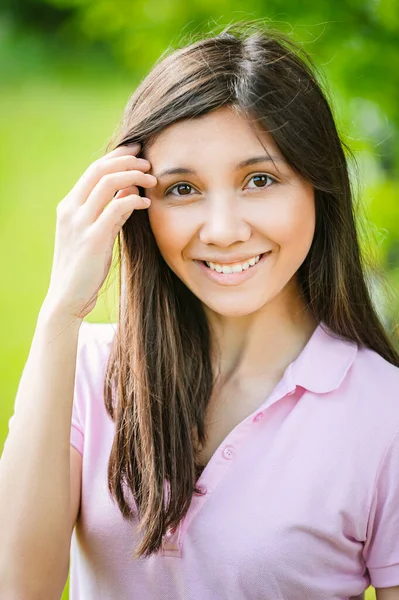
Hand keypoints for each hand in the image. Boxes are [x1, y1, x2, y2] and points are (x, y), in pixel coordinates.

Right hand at [44, 142, 155, 319]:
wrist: (67, 298)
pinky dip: (134, 200)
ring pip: (108, 183)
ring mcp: (80, 223)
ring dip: (134, 176)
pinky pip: (116, 207)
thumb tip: (130, 192)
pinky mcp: (93, 238)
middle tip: (149, 163)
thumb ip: (109, 212)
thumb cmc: (84, 267)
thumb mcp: (95, 234)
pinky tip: (147, 203)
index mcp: (68, 206)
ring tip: (152, 179)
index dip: (116, 157)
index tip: (136, 152)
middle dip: (127, 160)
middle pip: (100, 169)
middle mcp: (71, 210)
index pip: (93, 169)